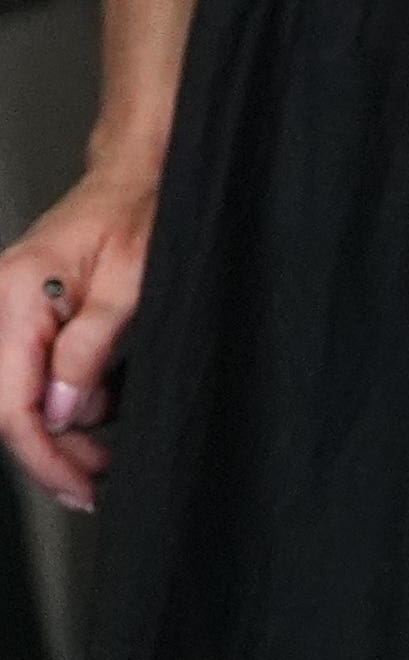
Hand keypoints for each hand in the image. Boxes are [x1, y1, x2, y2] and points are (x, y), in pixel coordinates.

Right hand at [0, 158, 151, 508]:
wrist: (140, 172)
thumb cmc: (142, 212)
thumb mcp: (131, 283)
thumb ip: (88, 348)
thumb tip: (60, 410)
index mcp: (18, 297)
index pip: (13, 404)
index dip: (44, 456)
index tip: (77, 487)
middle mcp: (2, 306)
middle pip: (11, 407)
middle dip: (53, 452)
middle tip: (95, 484)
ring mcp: (11, 311)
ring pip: (22, 395)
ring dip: (62, 430)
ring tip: (104, 454)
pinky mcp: (29, 315)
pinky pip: (34, 373)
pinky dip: (65, 400)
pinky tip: (98, 414)